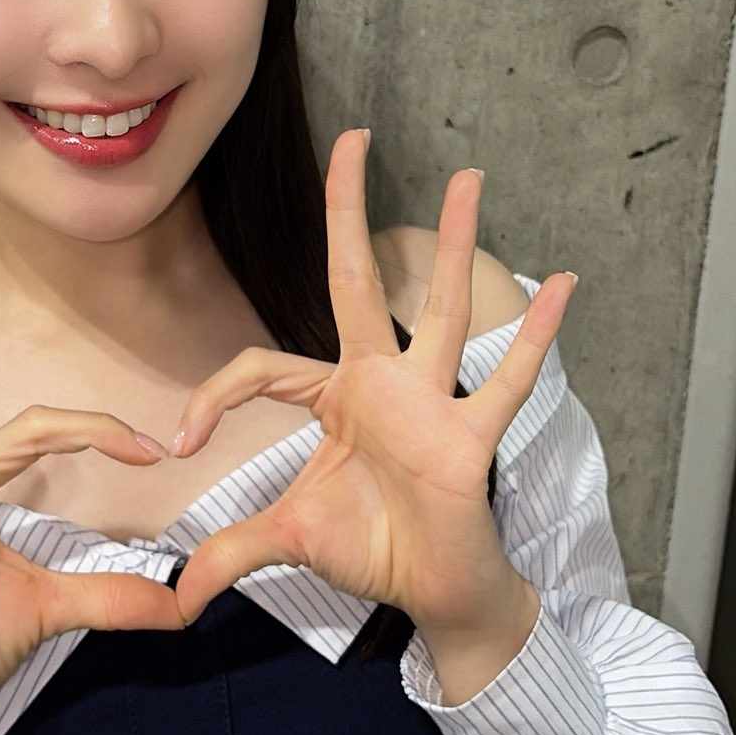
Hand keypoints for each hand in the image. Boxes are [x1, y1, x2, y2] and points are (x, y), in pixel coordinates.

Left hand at [167, 130, 577, 635]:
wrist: (432, 594)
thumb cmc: (369, 549)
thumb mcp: (285, 541)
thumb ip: (230, 554)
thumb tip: (173, 596)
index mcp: (335, 397)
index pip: (263, 366)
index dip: (216, 396)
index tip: (179, 441)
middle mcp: (381, 382)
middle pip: (356, 280)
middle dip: (350, 208)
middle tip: (355, 138)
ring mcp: (429, 403)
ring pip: (437, 308)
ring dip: (454, 243)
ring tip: (469, 175)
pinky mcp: (469, 439)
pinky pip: (506, 380)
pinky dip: (534, 335)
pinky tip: (562, 284)